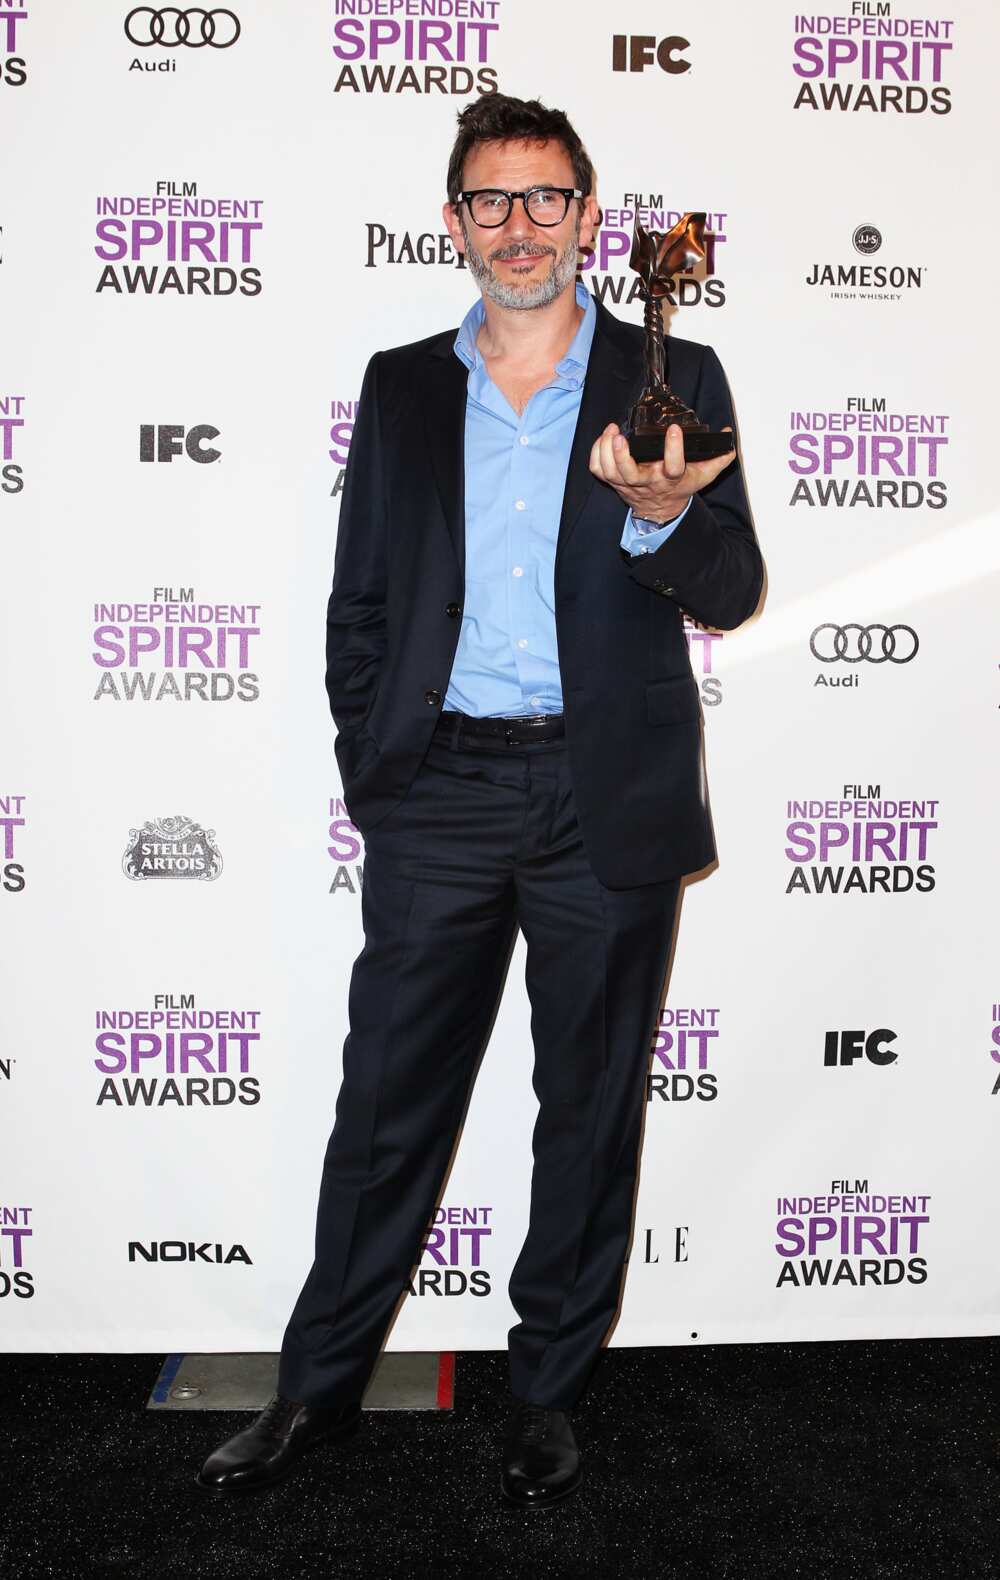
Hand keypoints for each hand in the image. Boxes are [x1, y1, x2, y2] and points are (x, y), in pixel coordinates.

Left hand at [588, 422, 734, 523]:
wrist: (662, 510)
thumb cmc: (680, 487)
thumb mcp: (704, 474)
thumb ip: (718, 457)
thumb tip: (728, 439)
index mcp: (671, 479)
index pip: (674, 466)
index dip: (674, 449)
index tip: (674, 430)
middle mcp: (647, 482)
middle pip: (630, 474)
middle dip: (622, 456)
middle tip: (620, 437)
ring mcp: (628, 484)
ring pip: (610, 472)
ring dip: (606, 452)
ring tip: (611, 431)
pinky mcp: (615, 482)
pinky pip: (598, 471)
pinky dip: (596, 455)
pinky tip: (602, 439)